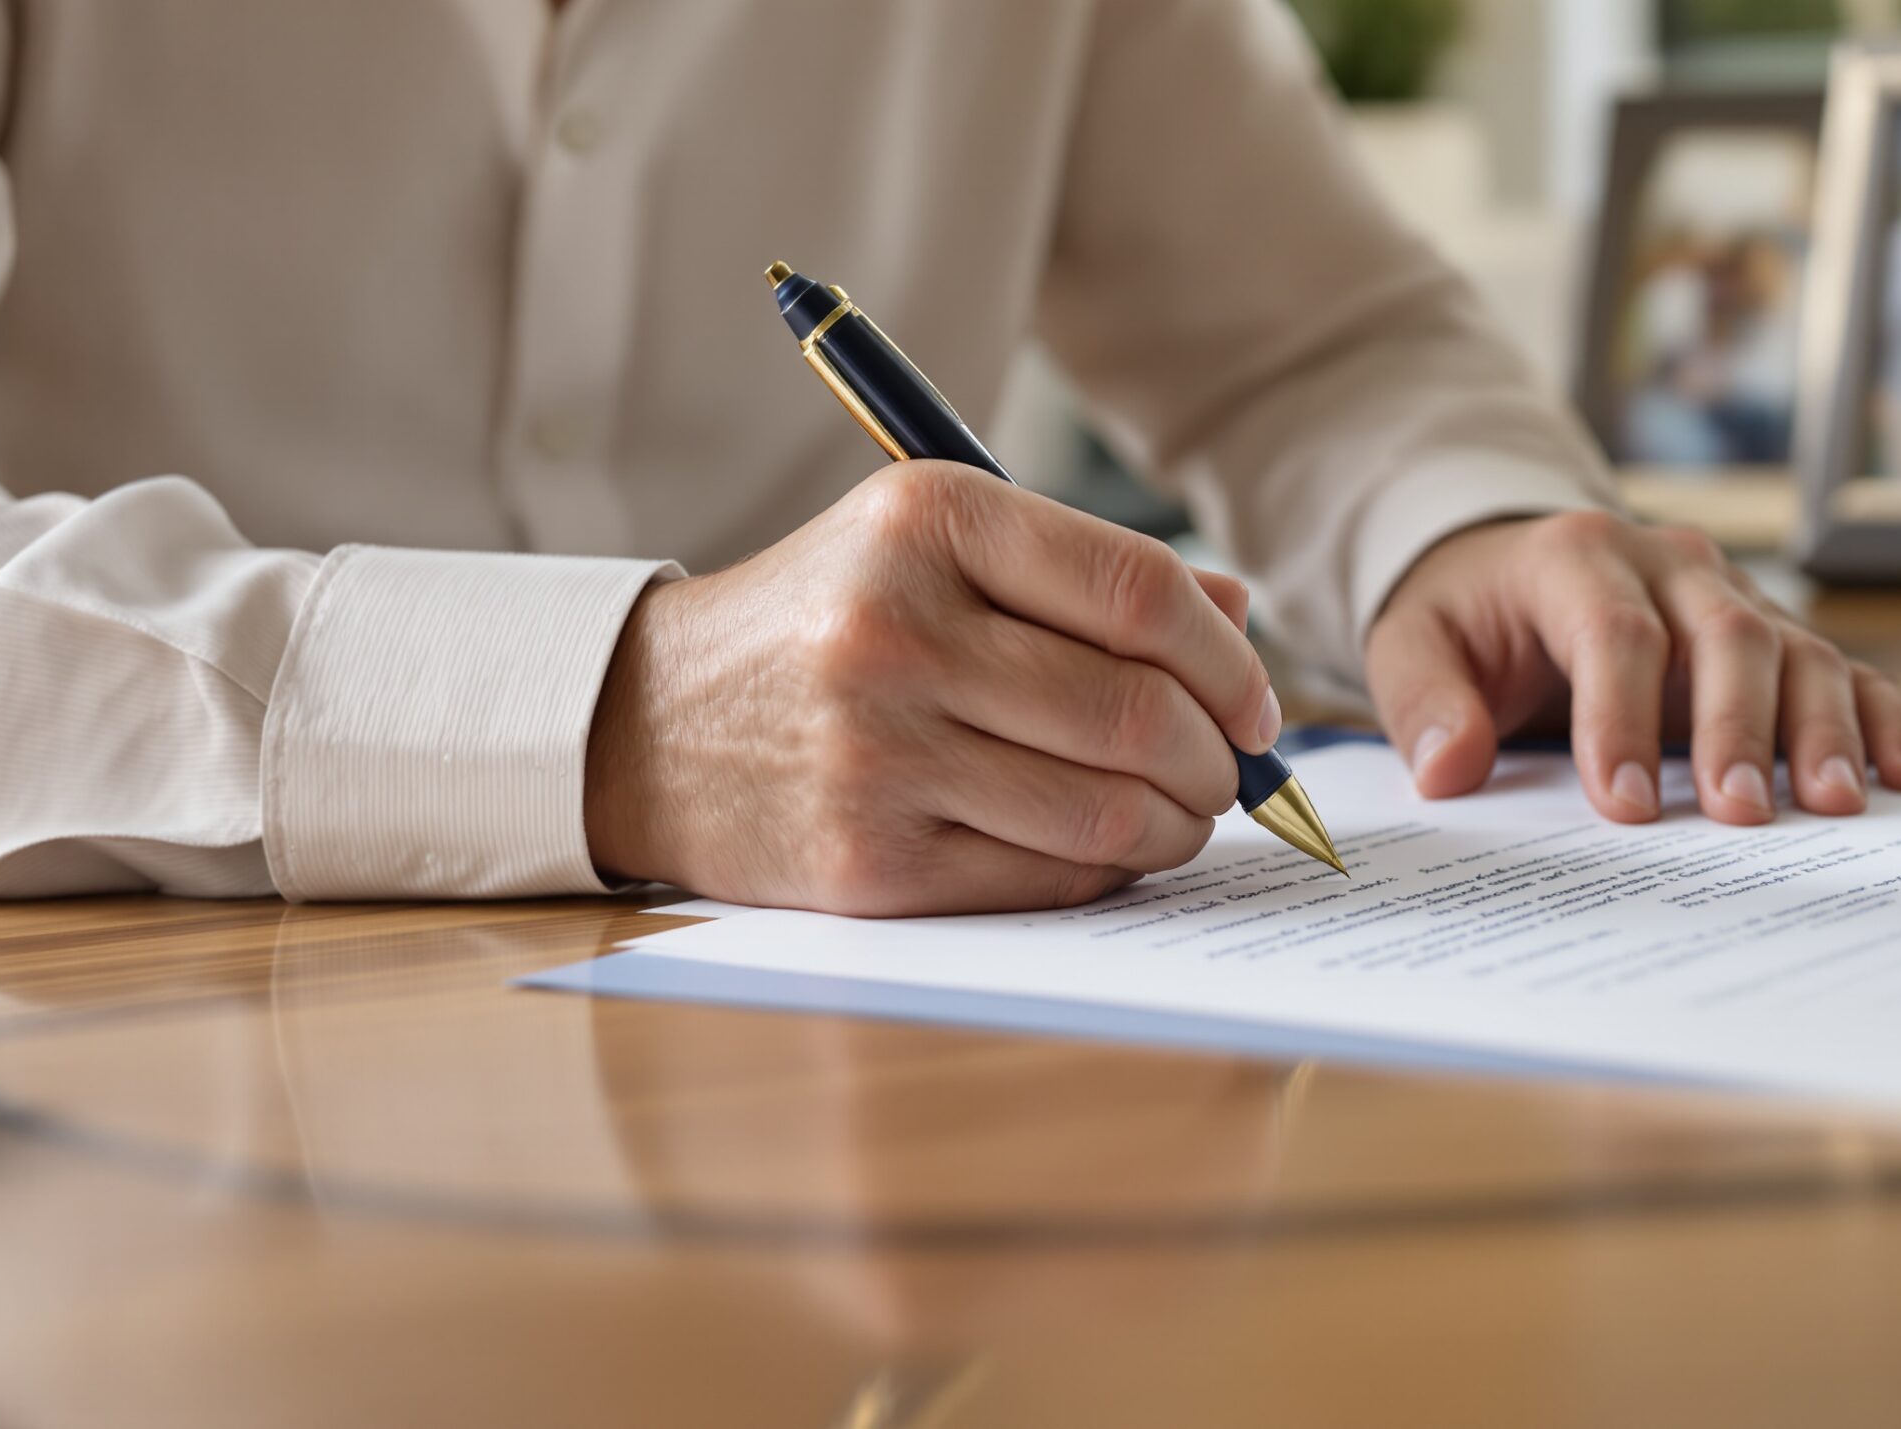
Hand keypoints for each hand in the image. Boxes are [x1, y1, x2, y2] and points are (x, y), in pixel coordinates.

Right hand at [584, 462, 1279, 915]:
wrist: (646, 726)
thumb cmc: (827, 624)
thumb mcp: (934, 548)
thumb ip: (1084, 573)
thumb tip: (1238, 616)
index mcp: (928, 518)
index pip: (1140, 592)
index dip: (1229, 659)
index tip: (1254, 700)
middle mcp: (897, 630)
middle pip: (1137, 712)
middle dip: (1218, 757)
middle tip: (1230, 770)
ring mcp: (877, 753)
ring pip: (1107, 811)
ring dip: (1179, 825)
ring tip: (1179, 812)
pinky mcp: (867, 862)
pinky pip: (1047, 878)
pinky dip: (1108, 871)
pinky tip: (1105, 847)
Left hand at [1365, 513, 1900, 824]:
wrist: (1507, 569)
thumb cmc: (1466, 618)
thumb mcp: (1413, 645)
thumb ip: (1424, 703)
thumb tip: (1447, 771)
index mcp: (1576, 557)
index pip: (1614, 634)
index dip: (1623, 720)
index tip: (1628, 808)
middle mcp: (1669, 564)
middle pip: (1725, 634)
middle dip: (1737, 727)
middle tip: (1744, 814)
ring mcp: (1731, 596)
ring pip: (1795, 649)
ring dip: (1822, 729)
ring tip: (1836, 805)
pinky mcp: (1771, 634)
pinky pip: (1841, 669)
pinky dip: (1879, 718)